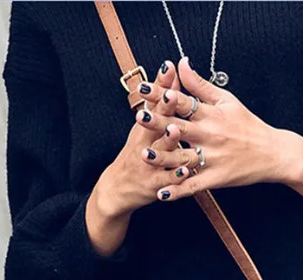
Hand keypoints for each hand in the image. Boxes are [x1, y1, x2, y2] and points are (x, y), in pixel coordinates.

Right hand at [89, 61, 191, 219]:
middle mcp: (147, 142)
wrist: (118, 188)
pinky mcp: (155, 184)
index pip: (155, 101)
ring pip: (161, 151)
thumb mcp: (143, 129)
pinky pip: (167, 179)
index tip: (168, 67)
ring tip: (176, 130)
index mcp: (147, 127)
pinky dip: (175, 176)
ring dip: (169, 141)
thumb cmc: (136, 154)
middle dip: (164, 108)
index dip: (161, 85)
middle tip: (172, 95)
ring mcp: (150, 163)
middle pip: (156, 122)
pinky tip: (185, 171)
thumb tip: (171, 76)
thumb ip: (159, 105)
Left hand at [132, 56, 302, 200]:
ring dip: (164, 158)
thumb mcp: (227, 100)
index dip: (163, 94)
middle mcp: (211, 135)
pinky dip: (178, 191)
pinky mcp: (217, 178)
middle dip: (159, 123)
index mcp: (212, 114)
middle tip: (140, 117)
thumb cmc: (250, 126)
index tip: (144, 87)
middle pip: (181, 127)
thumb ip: (201, 84)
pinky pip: (194, 186)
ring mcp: (214, 158)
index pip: (184, 101)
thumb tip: (180, 63)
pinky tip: (161, 194)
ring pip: (184, 158)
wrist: (275, 154)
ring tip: (144, 155)